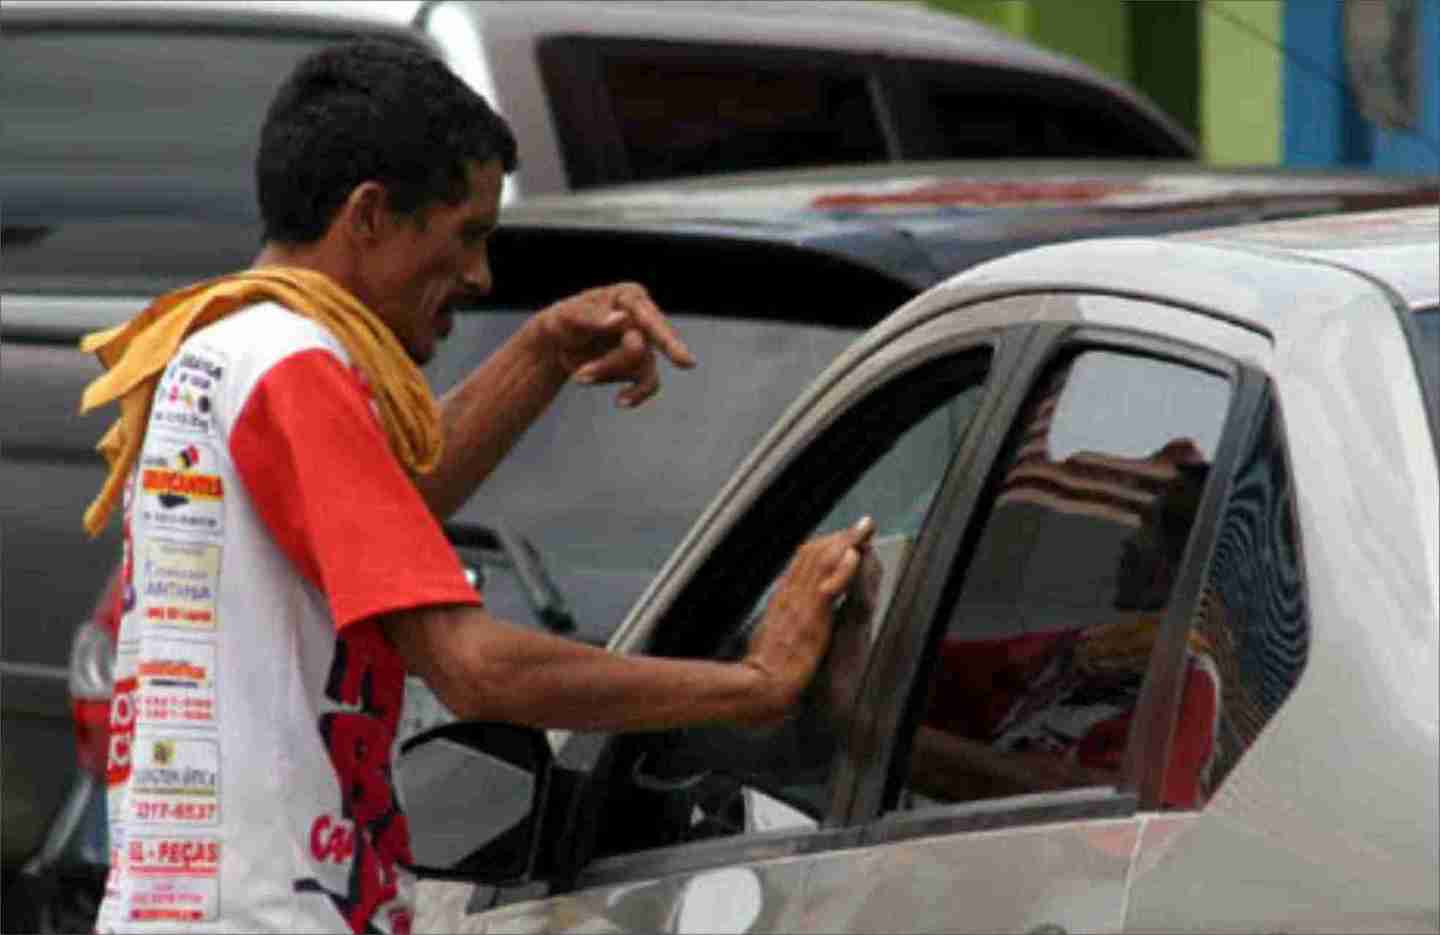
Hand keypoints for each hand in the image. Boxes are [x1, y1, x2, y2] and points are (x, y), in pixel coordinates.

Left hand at [532, 282, 695, 407]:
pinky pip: (647, 384)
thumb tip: (621, 319)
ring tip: (579, 377)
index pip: (648, 316)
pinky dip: (634, 395)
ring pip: (641, 367)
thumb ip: (592, 316)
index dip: (662, 332)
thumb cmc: (565, 321)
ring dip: (607, 373)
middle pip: (645, 343)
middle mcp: (642, 319)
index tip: (670, 347)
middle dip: (652, 353)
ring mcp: (644, 344)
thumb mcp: (569, 316)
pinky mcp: (640, 367)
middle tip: (688, 362)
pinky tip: (621, 402)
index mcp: (629, 297)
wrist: (558, 345)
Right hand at [740, 517, 874, 723]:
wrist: (757, 688)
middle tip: (864, 524)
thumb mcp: (767, 640)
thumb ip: (776, 626)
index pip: (803, 564)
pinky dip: (842, 569)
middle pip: (814, 556)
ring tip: (866, 528)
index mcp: (782, 602)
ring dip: (846, 543)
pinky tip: (856, 555)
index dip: (825, 547)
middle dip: (841, 538)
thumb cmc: (762, 672)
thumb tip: (777, 622)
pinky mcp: (810, 620)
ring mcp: (799, 605)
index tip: (844, 537)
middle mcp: (789, 596)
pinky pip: (828, 587)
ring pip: (822, 564)